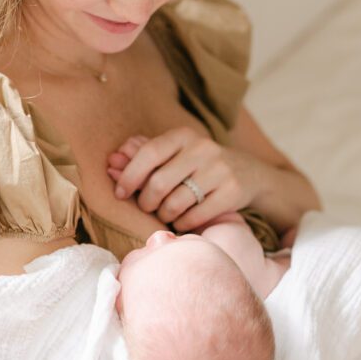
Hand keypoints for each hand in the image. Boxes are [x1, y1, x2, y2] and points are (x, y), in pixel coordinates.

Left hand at [106, 129, 263, 231]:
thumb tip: (111, 162)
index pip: (149, 153)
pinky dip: (182, 224)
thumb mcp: (173, 155)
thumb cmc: (197, 166)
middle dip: (145, 201)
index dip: (130, 175)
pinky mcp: (232, 191)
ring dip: (163, 215)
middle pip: (159, 183)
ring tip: (165, 213)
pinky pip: (194, 217)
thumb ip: (141, 157)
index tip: (120, 192)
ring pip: (175, 203)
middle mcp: (203, 148)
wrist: (249, 173)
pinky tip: (182, 220)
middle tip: (146, 207)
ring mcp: (220, 170)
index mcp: (184, 136)